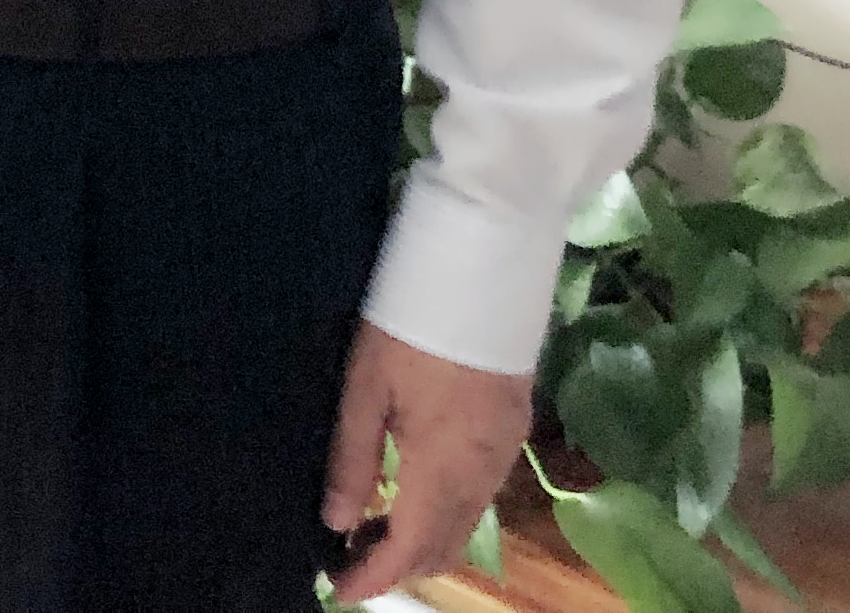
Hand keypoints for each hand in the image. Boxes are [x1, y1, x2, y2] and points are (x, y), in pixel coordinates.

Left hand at [318, 319, 532, 602]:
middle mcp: (483, 471)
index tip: (337, 590)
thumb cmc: (408, 320)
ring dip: (422, 540)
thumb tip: (336, 521)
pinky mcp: (514, 430)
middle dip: (398, 565)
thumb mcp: (364, 386)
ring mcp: (505, 452)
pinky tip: (411, 495)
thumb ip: (351, 458)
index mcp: (444, 465)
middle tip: (347, 560)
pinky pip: (480, 496)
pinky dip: (446, 513)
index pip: (410, 547)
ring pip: (466, 524)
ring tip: (370, 529)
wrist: (481, 268)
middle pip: (444, 546)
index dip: (374, 576)